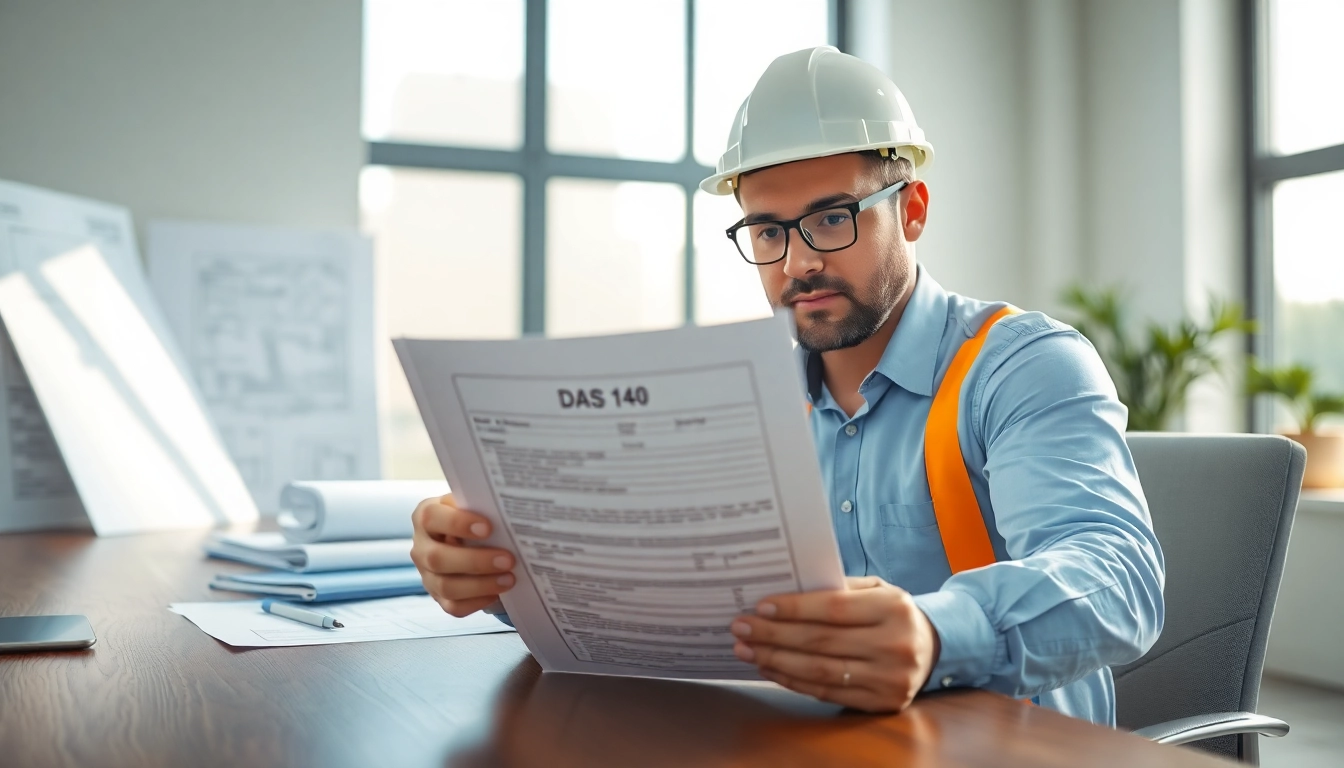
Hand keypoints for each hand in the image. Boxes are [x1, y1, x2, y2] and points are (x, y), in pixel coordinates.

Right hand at [410, 494, 516, 616]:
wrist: (469, 538)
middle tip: (508, 559)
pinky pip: (454, 607)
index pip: (431, 518)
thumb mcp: (471, 504)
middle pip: (437, 558)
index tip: (488, 527)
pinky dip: (478, 601)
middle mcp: (421, 547)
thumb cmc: (472, 517)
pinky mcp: (439, 597)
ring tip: (509, 579)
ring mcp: (427, 575)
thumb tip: (505, 512)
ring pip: (446, 586)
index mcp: (425, 517)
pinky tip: (498, 593)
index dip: (458, 523)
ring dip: (480, 585)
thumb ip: (479, 505)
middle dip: (475, 561)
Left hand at [729, 576, 940, 712]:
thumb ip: (839, 587)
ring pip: (820, 670)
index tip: (761, 606)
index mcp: (894, 608)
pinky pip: (826, 692)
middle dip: (774, 634)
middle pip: (822, 641)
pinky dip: (793, 680)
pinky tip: (770, 667)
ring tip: (747, 650)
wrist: (933, 648)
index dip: (795, 608)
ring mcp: (890, 678)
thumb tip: (786, 589)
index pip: (834, 608)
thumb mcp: (876, 589)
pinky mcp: (881, 703)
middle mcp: (895, 645)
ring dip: (776, 659)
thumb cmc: (892, 612)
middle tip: (741, 627)